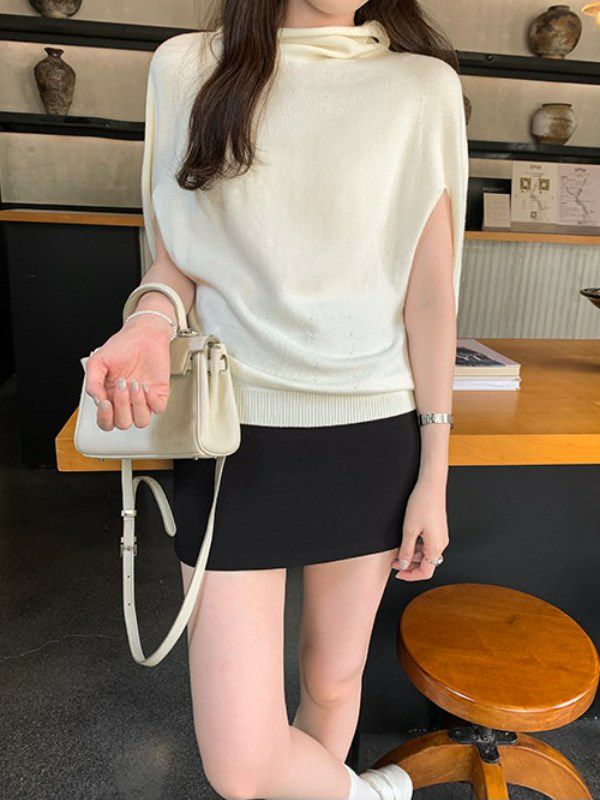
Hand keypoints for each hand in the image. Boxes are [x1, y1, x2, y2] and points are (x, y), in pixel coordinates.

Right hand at [84, 315, 171, 430]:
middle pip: (123, 424)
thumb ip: (92, 382)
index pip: (106, 422)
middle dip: (121, 406)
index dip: (104, 418)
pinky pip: (158, 409)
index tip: (105, 402)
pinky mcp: (159, 394)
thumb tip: (97, 400)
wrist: (144, 334)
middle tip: (122, 384)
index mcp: (110, 397)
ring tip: (135, 385)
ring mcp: (143, 399)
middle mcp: (127, 401)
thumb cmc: (122, 346)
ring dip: (137, 405)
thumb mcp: (98, 361)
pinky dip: (152, 400)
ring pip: (141, 421)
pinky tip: (146, 386)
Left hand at [392, 475, 448, 580]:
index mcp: (436, 547)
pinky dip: (416, 545)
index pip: (426, 572)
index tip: (398, 574)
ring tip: (398, 548)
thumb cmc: (422, 504)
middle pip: (426, 564)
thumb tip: (403, 565)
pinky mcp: (438, 529)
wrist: (431, 485)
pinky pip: (427, 544)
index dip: (410, 575)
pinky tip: (407, 538)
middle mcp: (441, 543)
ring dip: (412, 554)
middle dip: (409, 564)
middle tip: (394, 561)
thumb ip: (406, 550)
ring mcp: (440, 536)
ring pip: (426, 553)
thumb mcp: (409, 530)